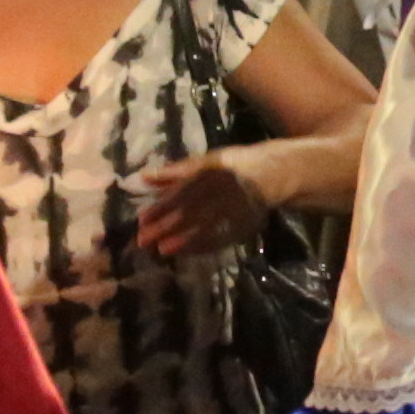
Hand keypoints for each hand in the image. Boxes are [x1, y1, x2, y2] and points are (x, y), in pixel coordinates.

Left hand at [132, 151, 274, 259]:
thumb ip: (175, 172)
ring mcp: (234, 210)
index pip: (181, 192)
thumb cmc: (233, 165)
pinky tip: (184, 252)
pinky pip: (220, 239)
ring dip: (183, 240)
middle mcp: (223, 191)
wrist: (273, 175)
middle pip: (190, 211)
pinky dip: (201, 246)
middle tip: (144, 240)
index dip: (161, 207)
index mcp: (211, 173)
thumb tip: (144, 177)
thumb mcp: (206, 162)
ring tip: (162, 249)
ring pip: (205, 227)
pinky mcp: (243, 225)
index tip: (142, 219)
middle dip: (166, 227)